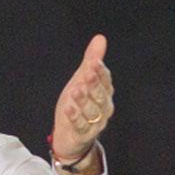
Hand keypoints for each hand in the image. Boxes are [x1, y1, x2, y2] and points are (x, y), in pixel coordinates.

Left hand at [51, 35, 113, 161]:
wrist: (69, 136)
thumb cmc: (77, 105)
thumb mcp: (81, 81)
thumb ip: (91, 61)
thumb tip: (100, 38)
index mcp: (105, 93)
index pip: (105, 80)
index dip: (100, 72)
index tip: (93, 62)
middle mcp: (104, 108)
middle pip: (101, 95)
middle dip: (94, 84)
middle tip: (87, 73)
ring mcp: (95, 123)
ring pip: (91, 110)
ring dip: (84, 100)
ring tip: (75, 90)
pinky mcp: (83, 134)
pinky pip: (80, 125)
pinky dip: (75, 117)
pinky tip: (68, 108)